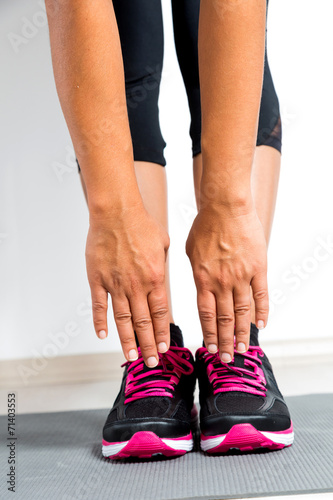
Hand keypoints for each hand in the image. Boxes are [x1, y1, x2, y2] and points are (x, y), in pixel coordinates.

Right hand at [86, 205, 169, 366]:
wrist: (117, 212)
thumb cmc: (141, 224)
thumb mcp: (164, 245)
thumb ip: (164, 266)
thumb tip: (163, 279)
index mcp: (156, 278)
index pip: (160, 314)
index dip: (162, 333)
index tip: (164, 348)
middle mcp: (137, 286)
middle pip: (143, 323)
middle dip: (148, 345)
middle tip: (151, 362)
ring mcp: (115, 284)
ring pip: (123, 320)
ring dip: (127, 341)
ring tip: (131, 358)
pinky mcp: (97, 280)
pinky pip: (99, 306)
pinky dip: (100, 322)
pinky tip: (103, 336)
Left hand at [186, 203, 268, 361]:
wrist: (225, 207)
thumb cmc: (205, 226)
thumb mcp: (190, 251)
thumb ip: (196, 273)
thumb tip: (200, 286)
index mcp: (202, 279)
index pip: (206, 314)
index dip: (209, 334)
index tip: (211, 348)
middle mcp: (222, 282)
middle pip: (224, 318)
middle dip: (225, 341)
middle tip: (227, 358)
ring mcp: (241, 275)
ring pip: (242, 311)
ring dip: (242, 332)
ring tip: (243, 349)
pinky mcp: (258, 267)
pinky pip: (261, 294)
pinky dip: (262, 311)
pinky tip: (261, 325)